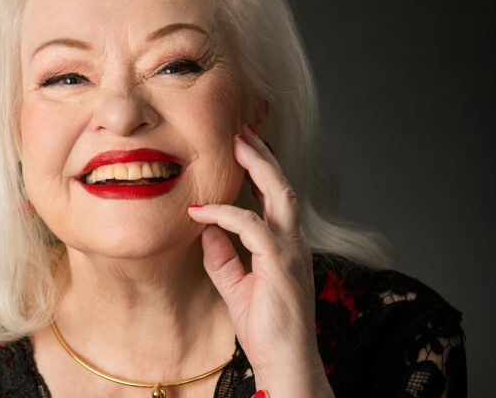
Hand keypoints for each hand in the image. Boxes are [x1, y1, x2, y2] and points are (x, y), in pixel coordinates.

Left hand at [187, 124, 333, 397]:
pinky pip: (252, 228)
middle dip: (262, 155)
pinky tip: (202, 211)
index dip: (261, 168)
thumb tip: (205, 228)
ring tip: (237, 144)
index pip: (275, 196)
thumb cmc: (265, 329)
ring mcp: (291, 253)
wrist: (285, 365)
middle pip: (282, 186)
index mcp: (285, 245)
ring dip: (258, 167)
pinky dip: (226, 214)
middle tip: (241, 130)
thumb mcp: (235, 287)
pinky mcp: (281, 267)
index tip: (241, 146)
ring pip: (279, 196)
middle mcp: (293, 243)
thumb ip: (222, 257)